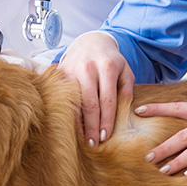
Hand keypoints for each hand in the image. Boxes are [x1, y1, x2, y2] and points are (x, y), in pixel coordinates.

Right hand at [58, 31, 134, 146]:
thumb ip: (127, 90)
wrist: (90, 42)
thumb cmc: (111, 61)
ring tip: (82, 139)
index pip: (107, 100)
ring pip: (73, 102)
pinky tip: (71, 126)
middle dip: (91, 126)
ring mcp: (71, 69)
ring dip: (78, 123)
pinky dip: (67, 113)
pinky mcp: (59, 73)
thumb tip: (127, 113)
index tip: (106, 136)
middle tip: (93, 143)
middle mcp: (87, 67)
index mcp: (107, 67)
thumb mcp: (125, 71)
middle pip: (89, 103)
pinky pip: (63, 97)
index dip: (106, 120)